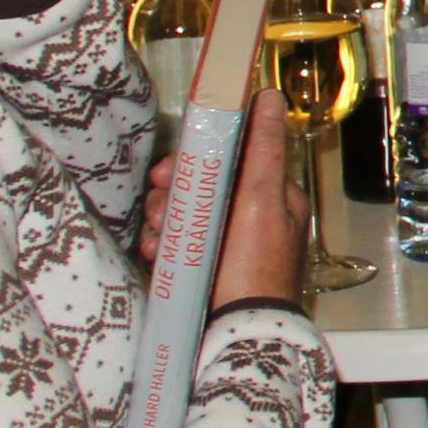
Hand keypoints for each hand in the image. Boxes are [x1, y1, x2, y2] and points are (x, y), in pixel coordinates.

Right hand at [142, 92, 307, 312]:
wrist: (240, 330)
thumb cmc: (255, 265)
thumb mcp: (262, 199)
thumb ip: (263, 149)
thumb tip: (269, 97)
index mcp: (273, 195)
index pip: (230, 157)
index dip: (196, 156)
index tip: (169, 167)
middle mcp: (251, 215)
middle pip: (200, 184)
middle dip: (171, 192)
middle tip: (158, 207)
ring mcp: (227, 241)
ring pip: (183, 211)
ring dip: (161, 218)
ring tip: (157, 237)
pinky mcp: (205, 264)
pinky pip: (175, 240)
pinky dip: (161, 243)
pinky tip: (155, 253)